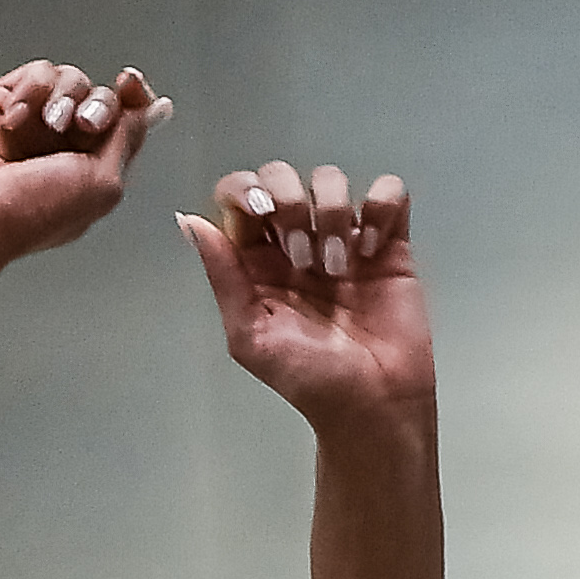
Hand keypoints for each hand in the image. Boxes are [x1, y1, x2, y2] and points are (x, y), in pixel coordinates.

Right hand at [0, 60, 173, 295]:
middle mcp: (67, 145)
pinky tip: (17, 121)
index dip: (134, 99)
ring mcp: (39, 123)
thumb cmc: (30, 214)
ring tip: (49, 125)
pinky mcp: (9, 102)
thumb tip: (152, 109)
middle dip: (99, 105)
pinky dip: (32, 91)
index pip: (126, 122)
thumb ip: (129, 139)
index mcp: (94, 170)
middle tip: (83, 126)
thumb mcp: (103, 184)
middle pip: (103, 96)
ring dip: (65, 98)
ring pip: (72, 79)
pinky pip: (38, 73)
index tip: (131, 85)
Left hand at [178, 164, 432, 430]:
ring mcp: (343, 236)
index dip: (246, 190)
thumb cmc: (308, 379)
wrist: (372, 403)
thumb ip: (223, 277)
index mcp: (258, 260)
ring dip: (333, 214)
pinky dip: (380, 209)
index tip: (262, 215)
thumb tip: (189, 221)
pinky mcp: (389, 241)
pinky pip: (388, 192)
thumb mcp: (250, 336)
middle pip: (283, 175)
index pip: (241, 195)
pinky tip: (373, 251)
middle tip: (303, 260)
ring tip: (339, 268)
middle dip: (290, 203)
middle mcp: (297, 239)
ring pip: (332, 179)